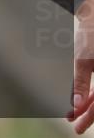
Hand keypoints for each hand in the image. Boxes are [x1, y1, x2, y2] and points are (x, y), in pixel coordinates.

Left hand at [69, 0, 93, 133]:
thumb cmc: (91, 35)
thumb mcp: (83, 59)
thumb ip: (79, 83)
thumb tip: (75, 104)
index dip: (88, 117)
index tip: (76, 127)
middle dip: (88, 113)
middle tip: (74, 126)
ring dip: (89, 105)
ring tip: (73, 114)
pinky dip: (90, 93)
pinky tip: (79, 100)